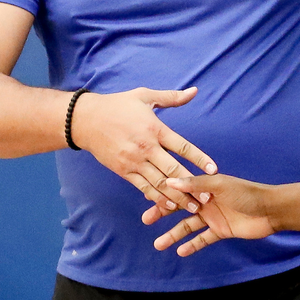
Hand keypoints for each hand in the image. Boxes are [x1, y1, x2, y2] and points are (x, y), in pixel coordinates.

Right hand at [70, 87, 216, 209]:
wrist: (85, 120)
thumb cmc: (117, 106)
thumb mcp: (144, 96)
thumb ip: (171, 97)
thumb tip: (194, 91)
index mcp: (154, 129)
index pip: (181, 146)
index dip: (199, 158)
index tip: (213, 169)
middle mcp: (146, 147)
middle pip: (173, 170)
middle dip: (192, 185)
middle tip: (208, 197)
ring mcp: (134, 161)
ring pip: (159, 183)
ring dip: (178, 197)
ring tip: (193, 208)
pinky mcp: (124, 171)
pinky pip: (143, 188)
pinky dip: (157, 198)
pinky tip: (170, 206)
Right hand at [142, 173, 277, 254]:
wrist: (271, 209)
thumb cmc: (247, 192)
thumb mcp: (219, 186)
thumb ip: (195, 185)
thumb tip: (169, 181)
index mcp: (205, 187)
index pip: (180, 190)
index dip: (164, 194)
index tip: (147, 199)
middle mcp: (206, 201)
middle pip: (180, 208)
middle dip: (163, 214)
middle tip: (146, 220)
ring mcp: (213, 217)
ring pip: (188, 227)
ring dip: (174, 235)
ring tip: (158, 244)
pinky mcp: (221, 231)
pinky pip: (203, 239)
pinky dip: (192, 245)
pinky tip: (180, 252)